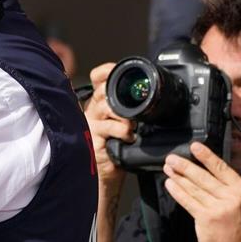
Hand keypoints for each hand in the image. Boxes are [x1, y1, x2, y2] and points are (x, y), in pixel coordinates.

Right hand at [83, 63, 133, 189]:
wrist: (108, 171)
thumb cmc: (118, 146)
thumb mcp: (123, 123)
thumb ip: (129, 108)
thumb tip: (149, 96)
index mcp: (100, 102)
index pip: (98, 77)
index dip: (106, 70)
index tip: (118, 71)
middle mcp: (92, 109)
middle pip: (103, 90)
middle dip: (121, 97)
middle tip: (134, 111)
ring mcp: (91, 123)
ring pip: (107, 107)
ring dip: (125, 116)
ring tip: (132, 127)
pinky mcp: (92, 137)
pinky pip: (109, 127)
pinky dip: (123, 131)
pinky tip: (128, 138)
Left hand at [163, 142, 240, 241]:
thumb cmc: (240, 232)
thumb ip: (227, 190)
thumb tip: (203, 173)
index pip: (221, 168)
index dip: (206, 156)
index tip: (194, 146)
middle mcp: (233, 196)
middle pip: (204, 176)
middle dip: (184, 165)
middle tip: (171, 158)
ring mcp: (220, 207)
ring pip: (193, 187)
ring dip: (178, 176)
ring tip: (168, 168)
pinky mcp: (207, 217)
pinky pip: (187, 200)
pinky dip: (177, 191)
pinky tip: (169, 183)